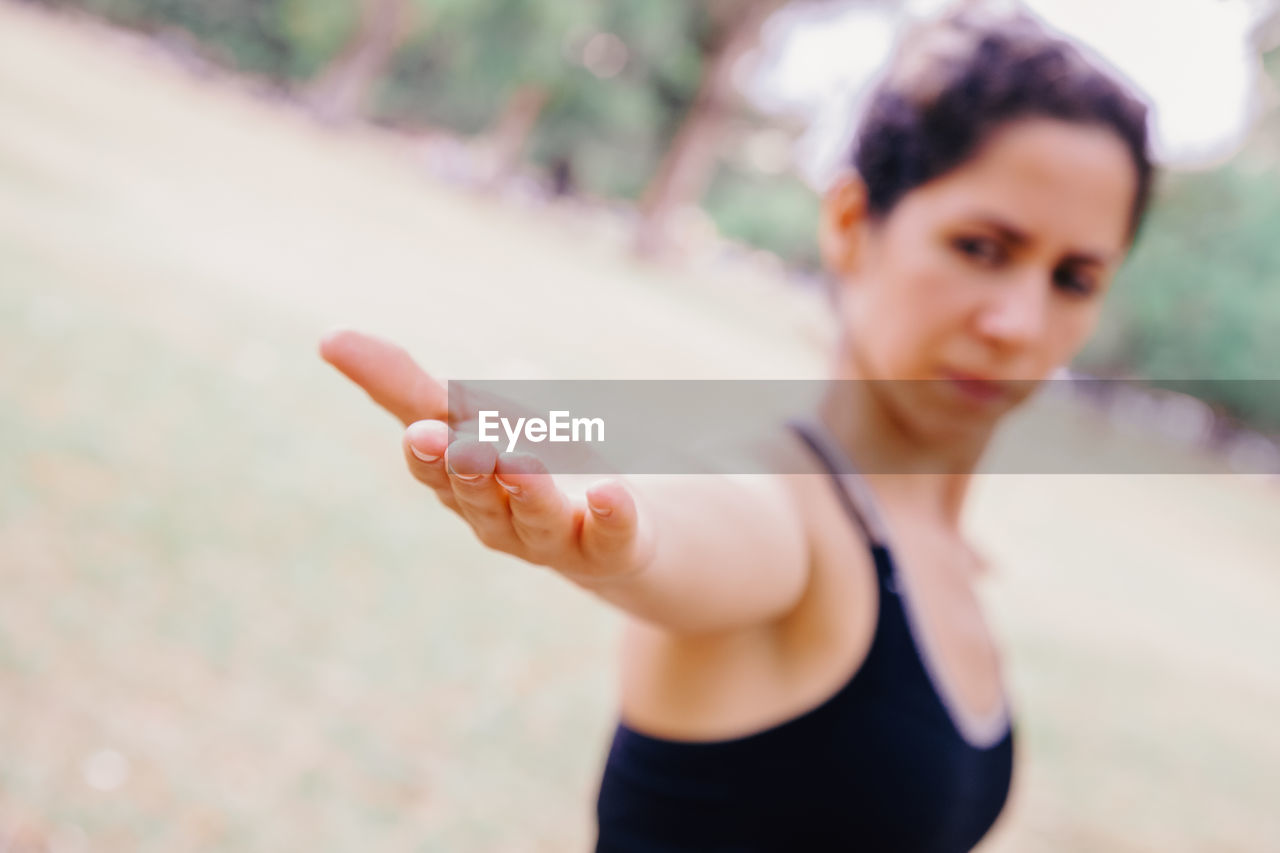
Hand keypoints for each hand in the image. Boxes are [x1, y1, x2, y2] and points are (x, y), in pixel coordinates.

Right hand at [318, 329, 655, 581]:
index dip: (426, 449)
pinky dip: (609, 513)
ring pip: (536, 515)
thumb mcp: (475, 411)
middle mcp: (498, 515)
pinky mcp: (611, 545)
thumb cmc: (527, 460)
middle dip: (469, 469)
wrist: (614, 528)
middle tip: (463, 444)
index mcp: (459, 480)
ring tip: (525, 460)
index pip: (434, 462)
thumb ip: (412, 384)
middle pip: (478, 493)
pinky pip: (610, 533)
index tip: (420, 429)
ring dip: (528, 488)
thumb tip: (327, 340)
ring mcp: (554, 535)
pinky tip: (610, 492)